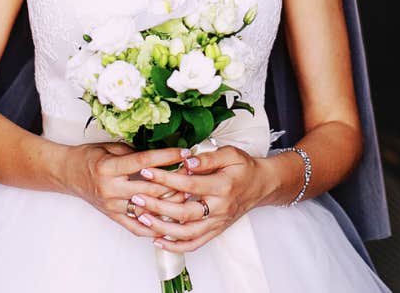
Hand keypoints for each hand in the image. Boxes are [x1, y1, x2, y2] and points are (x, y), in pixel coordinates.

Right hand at [63, 142, 187, 238]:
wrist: (67, 173)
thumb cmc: (88, 157)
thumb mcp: (109, 147)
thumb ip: (134, 152)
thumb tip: (162, 155)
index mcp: (108, 168)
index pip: (144, 162)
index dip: (167, 157)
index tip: (184, 152)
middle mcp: (111, 190)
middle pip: (150, 189)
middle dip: (175, 181)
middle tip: (193, 173)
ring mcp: (112, 206)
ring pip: (148, 209)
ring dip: (170, 203)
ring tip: (189, 196)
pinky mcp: (114, 217)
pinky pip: (138, 227)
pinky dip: (156, 227)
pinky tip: (172, 223)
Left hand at [134, 146, 273, 251]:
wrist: (261, 185)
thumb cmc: (244, 167)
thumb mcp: (229, 154)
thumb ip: (207, 158)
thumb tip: (186, 160)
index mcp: (222, 186)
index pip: (189, 185)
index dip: (166, 179)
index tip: (147, 171)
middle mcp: (220, 208)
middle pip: (184, 212)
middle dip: (158, 206)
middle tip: (138, 197)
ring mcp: (217, 222)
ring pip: (187, 232)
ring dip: (162, 227)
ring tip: (142, 218)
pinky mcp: (216, 231)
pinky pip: (195, 244)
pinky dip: (175, 246)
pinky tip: (158, 240)